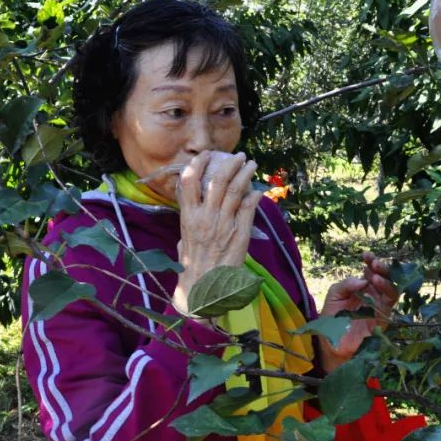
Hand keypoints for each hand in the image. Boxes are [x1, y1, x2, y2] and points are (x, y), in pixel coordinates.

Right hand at [172, 151, 262, 316]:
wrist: (204, 286)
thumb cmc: (192, 265)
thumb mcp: (183, 239)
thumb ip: (188, 222)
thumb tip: (190, 210)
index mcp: (188, 216)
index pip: (189, 181)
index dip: (198, 164)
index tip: (206, 154)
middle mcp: (206, 217)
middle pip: (217, 180)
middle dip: (229, 164)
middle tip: (238, 156)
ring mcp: (223, 223)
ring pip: (235, 190)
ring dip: (245, 174)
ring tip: (251, 164)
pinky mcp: (239, 233)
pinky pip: (248, 207)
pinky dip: (253, 196)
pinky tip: (257, 190)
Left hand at [317, 251, 397, 371]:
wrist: (331, 342)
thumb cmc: (331, 318)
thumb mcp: (334, 296)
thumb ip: (345, 285)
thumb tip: (362, 279)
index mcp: (361, 287)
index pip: (370, 271)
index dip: (370, 261)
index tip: (365, 254)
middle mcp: (373, 295)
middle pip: (384, 277)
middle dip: (381, 267)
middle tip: (374, 262)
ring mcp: (379, 306)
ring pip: (391, 289)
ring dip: (386, 279)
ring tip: (375, 274)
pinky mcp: (383, 318)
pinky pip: (390, 303)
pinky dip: (387, 292)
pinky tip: (377, 284)